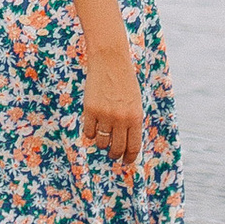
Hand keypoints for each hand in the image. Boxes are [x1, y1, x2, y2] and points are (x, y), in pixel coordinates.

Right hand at [80, 47, 142, 167]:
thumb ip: (132, 122)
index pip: (133, 146)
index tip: (126, 161)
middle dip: (114, 155)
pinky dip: (90, 133)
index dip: (129, 157)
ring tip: (103, 137)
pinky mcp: (90, 110)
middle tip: (113, 154)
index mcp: (135, 117)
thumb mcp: (135, 102)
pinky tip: (93, 126)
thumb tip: (127, 144)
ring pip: (101, 142)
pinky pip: (89, 132)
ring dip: (101, 143)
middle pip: (116, 148)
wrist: (110, 61)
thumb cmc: (125, 81)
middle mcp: (121, 119)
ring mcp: (105, 115)